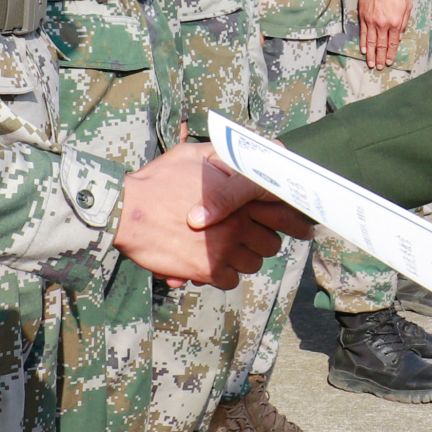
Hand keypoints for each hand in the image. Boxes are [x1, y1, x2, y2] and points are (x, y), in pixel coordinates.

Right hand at [117, 144, 312, 288]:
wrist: (127, 211)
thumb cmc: (158, 179)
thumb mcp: (194, 154)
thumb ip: (222, 157)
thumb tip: (242, 152)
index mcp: (240, 194)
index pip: (284, 212)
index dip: (297, 222)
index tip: (304, 228)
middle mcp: (238, 222)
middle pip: (271, 244)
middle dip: (261, 240)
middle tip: (248, 237)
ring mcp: (224, 248)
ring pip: (252, 264)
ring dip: (242, 258)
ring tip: (226, 250)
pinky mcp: (208, 270)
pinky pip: (230, 280)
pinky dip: (222, 274)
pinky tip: (211, 264)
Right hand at [357, 0, 409, 69]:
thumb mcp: (407, 5)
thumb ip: (404, 22)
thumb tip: (400, 36)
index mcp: (395, 23)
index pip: (393, 43)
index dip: (391, 53)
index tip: (389, 62)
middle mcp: (383, 25)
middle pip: (381, 46)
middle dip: (380, 58)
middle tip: (378, 67)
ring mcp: (372, 23)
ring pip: (371, 42)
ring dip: (371, 55)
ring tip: (370, 64)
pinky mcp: (363, 18)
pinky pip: (363, 34)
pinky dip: (363, 43)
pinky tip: (363, 50)